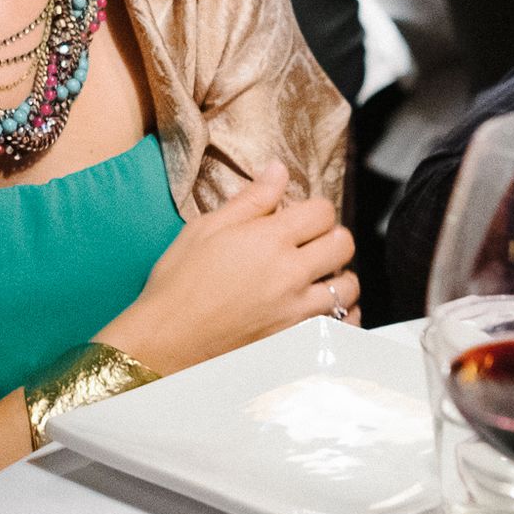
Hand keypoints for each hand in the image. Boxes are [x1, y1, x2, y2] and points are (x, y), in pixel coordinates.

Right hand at [96, 160, 358, 373]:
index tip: (301, 218)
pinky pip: (342, 327)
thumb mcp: (205, 229)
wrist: (165, 342)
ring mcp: (296, 312)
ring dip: (338, 277)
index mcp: (268, 240)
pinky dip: (342, 316)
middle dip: (331, 238)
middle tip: (312, 245)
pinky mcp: (296, 342)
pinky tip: (322, 310)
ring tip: (316, 279)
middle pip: (343, 244)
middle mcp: (289, 275)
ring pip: (348, 287)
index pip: (323, 211)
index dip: (315, 210)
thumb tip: (278, 170)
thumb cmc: (178, 284)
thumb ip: (250, 200)